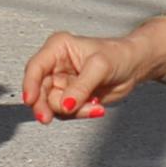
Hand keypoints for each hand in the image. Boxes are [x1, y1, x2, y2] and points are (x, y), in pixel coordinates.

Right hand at [21, 28, 149, 121]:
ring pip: (53, 104)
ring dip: (72, 110)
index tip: (30, 100)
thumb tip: (65, 105)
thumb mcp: (100, 67)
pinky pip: (66, 112)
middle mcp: (56, 66)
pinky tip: (95, 106)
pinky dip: (80, 113)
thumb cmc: (119, 55)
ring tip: (94, 105)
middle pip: (40, 90)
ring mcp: (62, 83)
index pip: (36, 68)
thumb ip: (80, 87)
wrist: (135, 66)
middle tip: (48, 118)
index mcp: (58, 49)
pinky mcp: (70, 97)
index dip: (30, 85)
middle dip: (48, 105)